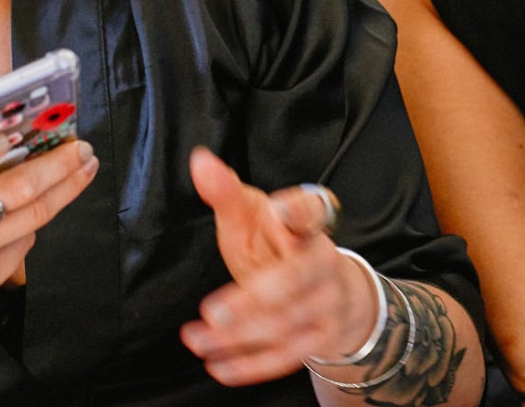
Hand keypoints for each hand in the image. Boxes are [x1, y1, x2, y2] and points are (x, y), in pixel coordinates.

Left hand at [181, 148, 379, 385]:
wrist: (328, 290)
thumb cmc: (277, 246)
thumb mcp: (252, 217)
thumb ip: (226, 193)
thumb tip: (199, 160)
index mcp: (307, 224)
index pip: (312, 211)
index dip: (299, 210)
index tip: (281, 209)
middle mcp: (323, 259)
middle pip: (296, 278)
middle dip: (255, 298)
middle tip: (212, 310)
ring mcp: (326, 300)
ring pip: (286, 322)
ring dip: (238, 336)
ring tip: (196, 338)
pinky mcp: (322, 336)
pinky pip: (288, 356)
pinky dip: (252, 365)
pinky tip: (218, 364)